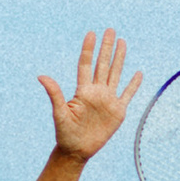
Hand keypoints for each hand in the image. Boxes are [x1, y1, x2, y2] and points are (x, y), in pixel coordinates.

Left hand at [39, 28, 140, 161]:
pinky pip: (127, 94)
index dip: (89, 49)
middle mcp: (96, 92)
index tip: (91, 33)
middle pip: (103, 64)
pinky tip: (138, 73)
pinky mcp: (117, 111)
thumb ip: (55, 94)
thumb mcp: (59, 113)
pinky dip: (133, 84)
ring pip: (115, 74)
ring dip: (119, 59)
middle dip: (106, 47)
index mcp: (83, 91)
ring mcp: (108, 100)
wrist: (77, 150)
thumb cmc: (65, 133)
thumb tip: (41, 76)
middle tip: (110, 30)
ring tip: (122, 42)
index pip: (86, 64)